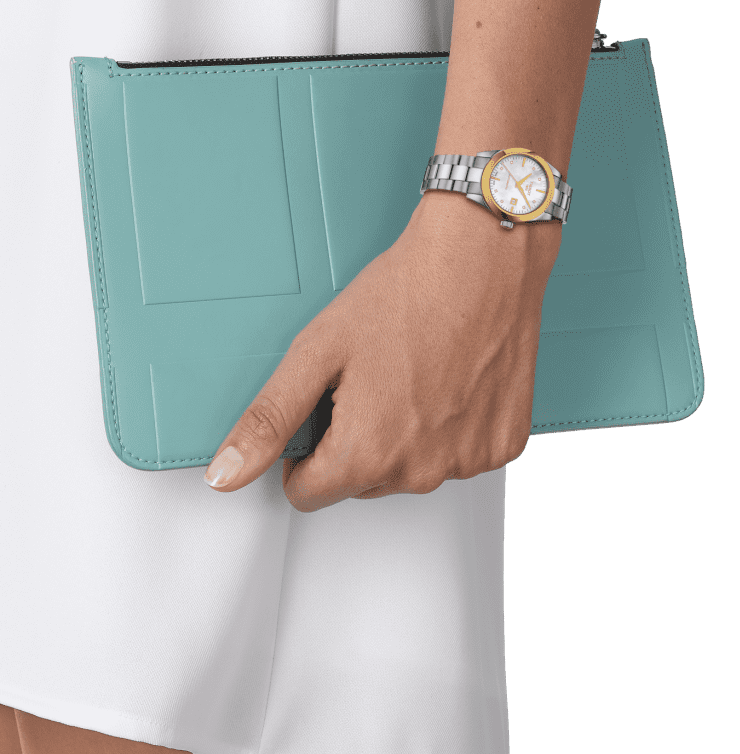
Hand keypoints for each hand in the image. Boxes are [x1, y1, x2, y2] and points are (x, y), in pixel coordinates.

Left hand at [203, 193, 560, 511]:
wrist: (482, 260)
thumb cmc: (405, 295)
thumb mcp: (317, 351)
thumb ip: (269, 421)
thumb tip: (225, 475)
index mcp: (367, 455)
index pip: (308, 494)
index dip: (305, 452)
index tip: (325, 408)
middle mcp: (420, 472)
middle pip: (361, 482)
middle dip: (358, 441)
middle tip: (374, 379)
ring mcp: (467, 461)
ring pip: (411, 470)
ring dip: (406, 436)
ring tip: (415, 374)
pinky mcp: (501, 445)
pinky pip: (459, 455)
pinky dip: (451, 428)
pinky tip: (452, 382)